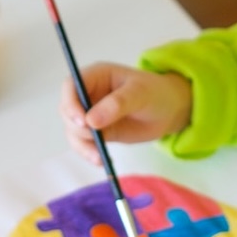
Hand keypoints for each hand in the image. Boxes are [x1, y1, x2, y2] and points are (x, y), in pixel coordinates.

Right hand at [58, 62, 192, 165]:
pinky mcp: (97, 131)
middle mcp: (89, 94)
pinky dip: (89, 153)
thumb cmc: (156, 93)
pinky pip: (84, 143)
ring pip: (73, 130)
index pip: (71, 85)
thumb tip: (91, 121)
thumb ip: (116, 105)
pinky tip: (101, 161)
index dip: (70, 102)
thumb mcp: (140, 94)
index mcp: (96, 76)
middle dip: (77, 127)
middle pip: (67, 110)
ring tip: (99, 156)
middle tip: (96, 138)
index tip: (81, 121)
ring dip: (82, 145)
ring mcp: (91, 113)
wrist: (169, 111)